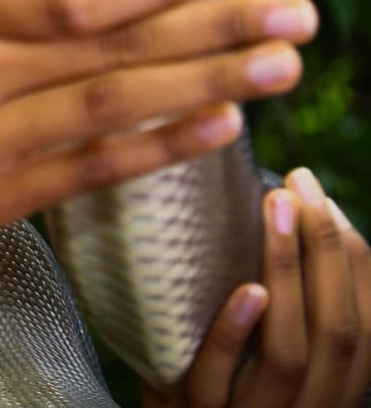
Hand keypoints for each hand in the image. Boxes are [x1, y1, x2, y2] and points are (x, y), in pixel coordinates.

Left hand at [143, 169, 370, 407]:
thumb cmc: (214, 382)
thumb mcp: (262, 350)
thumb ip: (282, 304)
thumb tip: (281, 211)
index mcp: (333, 386)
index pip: (366, 320)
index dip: (353, 259)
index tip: (321, 198)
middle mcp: (310, 405)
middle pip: (339, 332)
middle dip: (324, 252)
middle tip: (299, 186)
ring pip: (288, 353)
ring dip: (285, 275)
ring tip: (275, 210)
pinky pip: (216, 382)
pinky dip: (233, 334)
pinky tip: (244, 290)